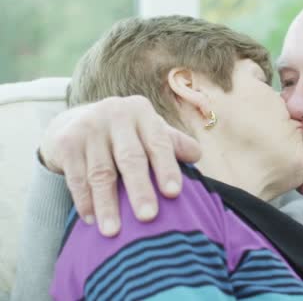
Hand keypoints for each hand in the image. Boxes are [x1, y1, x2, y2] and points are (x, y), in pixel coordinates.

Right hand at [40, 95, 200, 236]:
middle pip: (130, 158)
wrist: (77, 121)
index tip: (174, 193)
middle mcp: (116, 114)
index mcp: (142, 112)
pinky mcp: (66, 142)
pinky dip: (85, 201)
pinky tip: (91, 221)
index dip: (167, 168)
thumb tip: (196, 156)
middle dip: (139, 189)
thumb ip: (174, 143)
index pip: (158, 142)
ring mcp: (88, 127)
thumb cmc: (127, 133)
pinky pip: (76, 178)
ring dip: (107, 204)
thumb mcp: (150, 131)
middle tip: (148, 216)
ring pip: (100, 172)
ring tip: (113, 232)